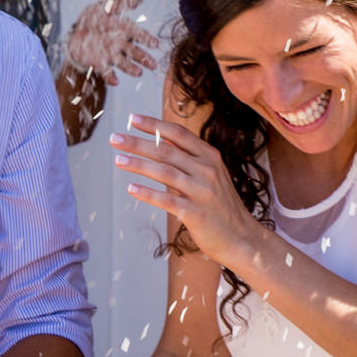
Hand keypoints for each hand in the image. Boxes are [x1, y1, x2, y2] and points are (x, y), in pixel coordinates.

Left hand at [64, 0, 160, 84]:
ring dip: (130, 68)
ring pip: (123, 63)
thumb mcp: (106, 6)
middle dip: (144, 58)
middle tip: (153, 64)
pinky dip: (110, 77)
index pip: (138, 34)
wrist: (75, 32)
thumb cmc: (94, 18)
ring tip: (138, 73)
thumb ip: (122, 3)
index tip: (155, 44)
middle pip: (134, 52)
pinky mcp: (99, 63)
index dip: (146, 39)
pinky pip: (105, 71)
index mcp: (124, 29)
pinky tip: (115, 81)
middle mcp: (120, 44)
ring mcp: (110, 55)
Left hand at [110, 112, 263, 266]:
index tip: (132, 118)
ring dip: (138, 164)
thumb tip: (158, 146)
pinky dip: (148, 193)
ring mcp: (202, 191)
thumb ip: (187, 161)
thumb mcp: (210, 176)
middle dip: (137, 142)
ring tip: (118, 160)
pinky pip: (167, 201)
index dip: (154, 125)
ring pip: (165, 172)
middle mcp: (207, 170)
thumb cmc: (221, 206)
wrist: (242, 237)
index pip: (178, 134)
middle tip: (114, 138)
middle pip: (166, 151)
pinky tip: (131, 188)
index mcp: (210, 156)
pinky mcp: (196, 213)